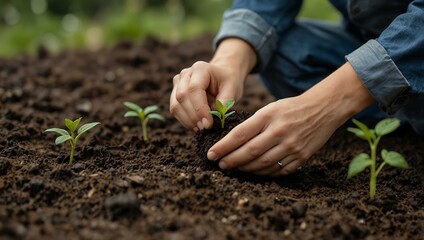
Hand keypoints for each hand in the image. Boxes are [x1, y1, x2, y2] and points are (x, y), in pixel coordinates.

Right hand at [169, 38, 256, 130]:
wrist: (222, 76)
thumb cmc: (228, 82)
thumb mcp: (233, 89)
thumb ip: (224, 102)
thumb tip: (214, 117)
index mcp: (200, 68)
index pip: (194, 89)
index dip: (199, 108)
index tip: (208, 123)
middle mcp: (185, 74)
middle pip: (182, 97)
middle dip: (193, 116)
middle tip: (205, 128)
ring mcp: (178, 83)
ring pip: (175, 105)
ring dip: (187, 121)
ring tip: (201, 129)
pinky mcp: (175, 93)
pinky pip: (175, 109)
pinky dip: (184, 120)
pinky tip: (196, 126)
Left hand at [207, 96, 339, 176]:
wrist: (323, 110)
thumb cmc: (291, 108)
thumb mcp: (270, 108)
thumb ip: (253, 124)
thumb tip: (231, 142)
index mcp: (268, 116)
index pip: (240, 134)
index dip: (223, 147)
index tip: (211, 154)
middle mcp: (279, 132)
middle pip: (249, 152)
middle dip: (231, 160)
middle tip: (221, 164)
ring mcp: (291, 146)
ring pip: (262, 164)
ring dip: (245, 169)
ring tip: (235, 168)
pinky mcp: (301, 157)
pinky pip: (277, 171)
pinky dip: (263, 173)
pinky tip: (254, 172)